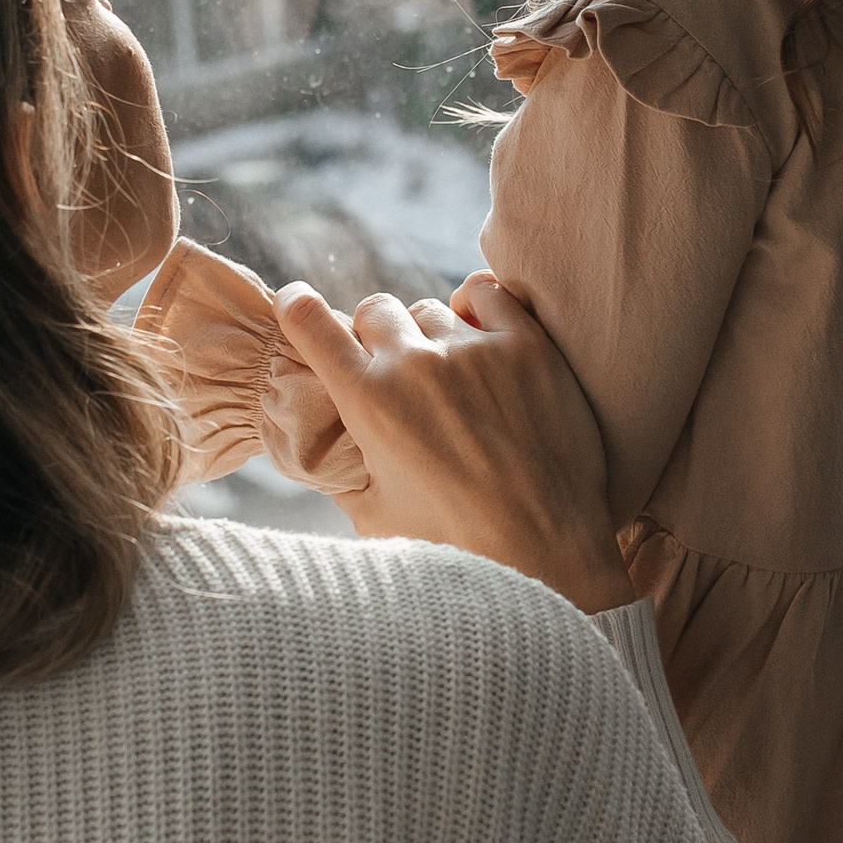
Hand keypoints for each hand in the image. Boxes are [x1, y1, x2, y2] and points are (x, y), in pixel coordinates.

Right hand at [274, 273, 636, 613]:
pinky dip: (476, 304)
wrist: (545, 550)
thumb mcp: (375, 516)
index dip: (296, 306)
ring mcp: (473, 349)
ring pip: (431, 308)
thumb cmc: (456, 546)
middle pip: (375, 310)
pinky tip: (482, 332)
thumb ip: (344, 472)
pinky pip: (487, 291)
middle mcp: (414, 364)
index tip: (298, 305)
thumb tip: (325, 449)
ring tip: (451, 377)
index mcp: (367, 402)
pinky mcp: (526, 344)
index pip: (308, 322)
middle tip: (398, 373)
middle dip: (377, 337)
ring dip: (431, 335)